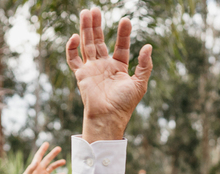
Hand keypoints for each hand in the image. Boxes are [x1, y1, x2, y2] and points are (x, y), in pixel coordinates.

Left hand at [14, 142, 66, 173]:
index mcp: (34, 167)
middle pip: (47, 160)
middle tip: (58, 148)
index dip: (42, 150)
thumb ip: (31, 168)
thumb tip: (37, 161)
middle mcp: (40, 170)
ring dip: (58, 164)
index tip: (47, 143)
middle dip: (53, 154)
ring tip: (64, 161)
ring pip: (52, 167)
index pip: (39, 156)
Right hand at [65, 8, 152, 142]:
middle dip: (97, 25)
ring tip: (86, 12)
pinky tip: (75, 36)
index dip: (123, 34)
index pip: (121, 46)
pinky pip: (73, 59)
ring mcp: (92, 69)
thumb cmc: (124, 104)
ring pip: (87, 44)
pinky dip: (72, 48)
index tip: (126, 20)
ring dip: (85, 29)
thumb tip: (148, 46)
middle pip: (99, 41)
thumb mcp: (140, 84)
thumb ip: (145, 66)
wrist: (108, 117)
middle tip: (96, 10)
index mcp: (119, 67)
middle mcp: (104, 66)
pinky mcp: (81, 75)